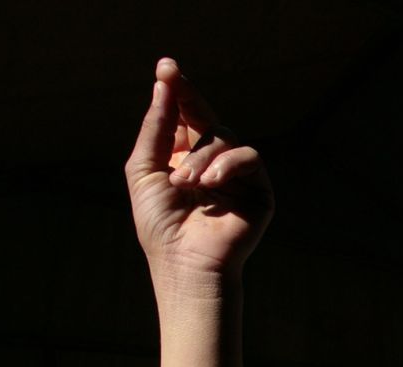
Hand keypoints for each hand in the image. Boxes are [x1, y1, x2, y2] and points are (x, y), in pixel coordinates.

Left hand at [126, 58, 273, 281]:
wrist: (186, 263)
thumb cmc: (160, 224)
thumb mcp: (144, 170)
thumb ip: (155, 129)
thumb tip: (163, 86)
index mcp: (182, 156)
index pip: (182, 116)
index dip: (176, 91)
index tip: (166, 68)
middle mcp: (210, 161)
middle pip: (205, 116)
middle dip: (189, 97)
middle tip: (173, 77)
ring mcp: (236, 174)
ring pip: (224, 136)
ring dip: (201, 156)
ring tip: (185, 184)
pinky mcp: (258, 188)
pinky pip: (248, 156)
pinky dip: (227, 164)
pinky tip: (210, 184)